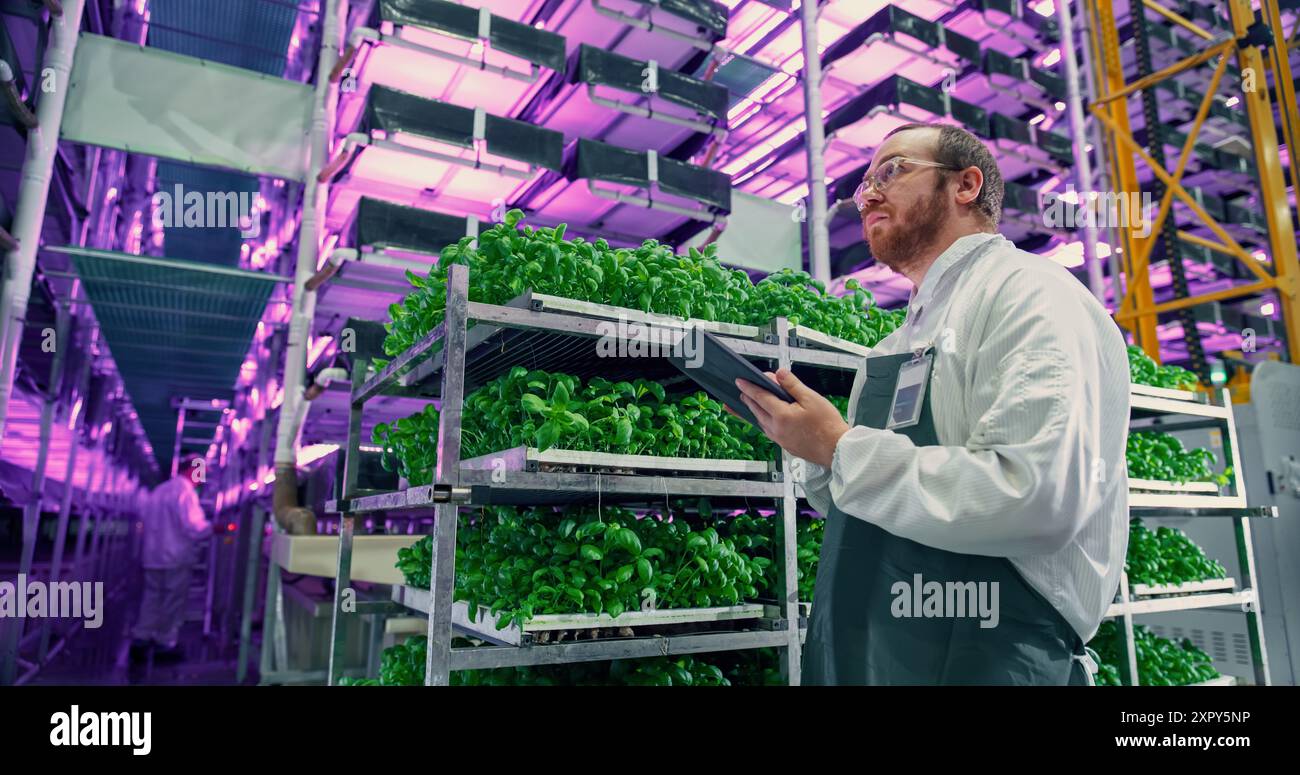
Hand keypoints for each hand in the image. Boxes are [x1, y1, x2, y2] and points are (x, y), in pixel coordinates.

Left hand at [732, 368, 849, 467]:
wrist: (836, 450)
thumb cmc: (828, 425)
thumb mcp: (811, 398)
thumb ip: (792, 385)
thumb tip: (779, 373)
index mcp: (781, 415)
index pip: (760, 397)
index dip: (749, 387)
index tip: (740, 381)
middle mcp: (776, 429)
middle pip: (757, 410)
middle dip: (748, 399)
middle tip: (742, 391)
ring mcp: (779, 439)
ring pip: (761, 422)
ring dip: (754, 411)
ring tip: (749, 404)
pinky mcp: (784, 445)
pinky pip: (768, 431)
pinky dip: (763, 422)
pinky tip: (765, 419)